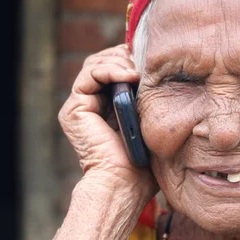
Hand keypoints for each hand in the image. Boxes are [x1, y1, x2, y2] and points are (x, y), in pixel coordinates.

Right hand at [58, 44, 157, 200]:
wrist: (125, 183)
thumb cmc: (144, 163)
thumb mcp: (151, 123)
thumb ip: (150, 100)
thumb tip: (165, 75)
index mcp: (109, 106)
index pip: (117, 68)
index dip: (133, 59)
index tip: (155, 59)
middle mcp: (92, 104)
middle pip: (104, 61)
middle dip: (126, 56)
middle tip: (146, 62)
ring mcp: (80, 106)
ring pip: (96, 63)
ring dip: (120, 61)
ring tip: (138, 72)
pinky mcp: (74, 109)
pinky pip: (89, 74)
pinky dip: (110, 69)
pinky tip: (129, 77)